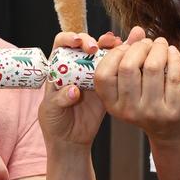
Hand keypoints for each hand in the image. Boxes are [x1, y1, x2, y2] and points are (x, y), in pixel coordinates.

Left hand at [38, 31, 121, 149]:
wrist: (71, 141)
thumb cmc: (54, 122)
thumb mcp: (51, 110)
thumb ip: (60, 99)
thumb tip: (73, 90)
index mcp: (59, 68)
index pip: (62, 44)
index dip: (69, 38)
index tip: (77, 42)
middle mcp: (75, 66)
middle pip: (84, 44)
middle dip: (91, 40)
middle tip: (95, 47)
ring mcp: (91, 74)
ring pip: (101, 53)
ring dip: (109, 45)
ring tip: (117, 44)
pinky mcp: (106, 85)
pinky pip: (114, 69)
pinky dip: (121, 59)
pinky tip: (128, 55)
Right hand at [93, 29, 179, 143]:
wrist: (171, 131)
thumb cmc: (148, 101)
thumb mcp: (131, 85)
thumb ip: (129, 56)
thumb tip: (138, 30)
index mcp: (112, 104)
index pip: (103, 73)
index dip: (116, 53)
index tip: (128, 46)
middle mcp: (129, 110)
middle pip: (128, 66)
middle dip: (140, 46)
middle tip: (148, 43)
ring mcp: (152, 112)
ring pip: (152, 67)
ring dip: (158, 48)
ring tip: (161, 44)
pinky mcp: (174, 110)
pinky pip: (173, 74)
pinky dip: (174, 57)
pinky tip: (173, 53)